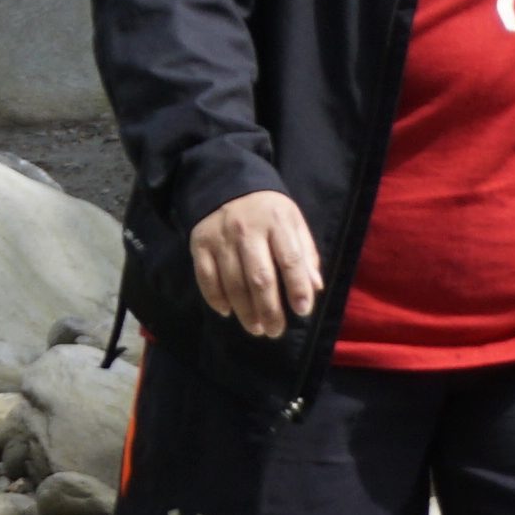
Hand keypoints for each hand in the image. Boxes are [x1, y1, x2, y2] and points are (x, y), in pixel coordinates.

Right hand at [191, 191, 322, 338]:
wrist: (226, 183)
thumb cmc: (268, 211)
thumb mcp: (294, 223)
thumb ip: (305, 254)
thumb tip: (315, 287)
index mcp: (277, 223)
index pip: (290, 260)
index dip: (298, 288)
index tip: (302, 311)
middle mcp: (247, 231)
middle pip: (259, 278)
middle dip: (269, 309)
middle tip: (275, 331)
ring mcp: (221, 239)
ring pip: (233, 283)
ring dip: (245, 311)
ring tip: (256, 328)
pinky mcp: (199, 244)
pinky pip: (206, 278)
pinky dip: (216, 299)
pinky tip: (227, 312)